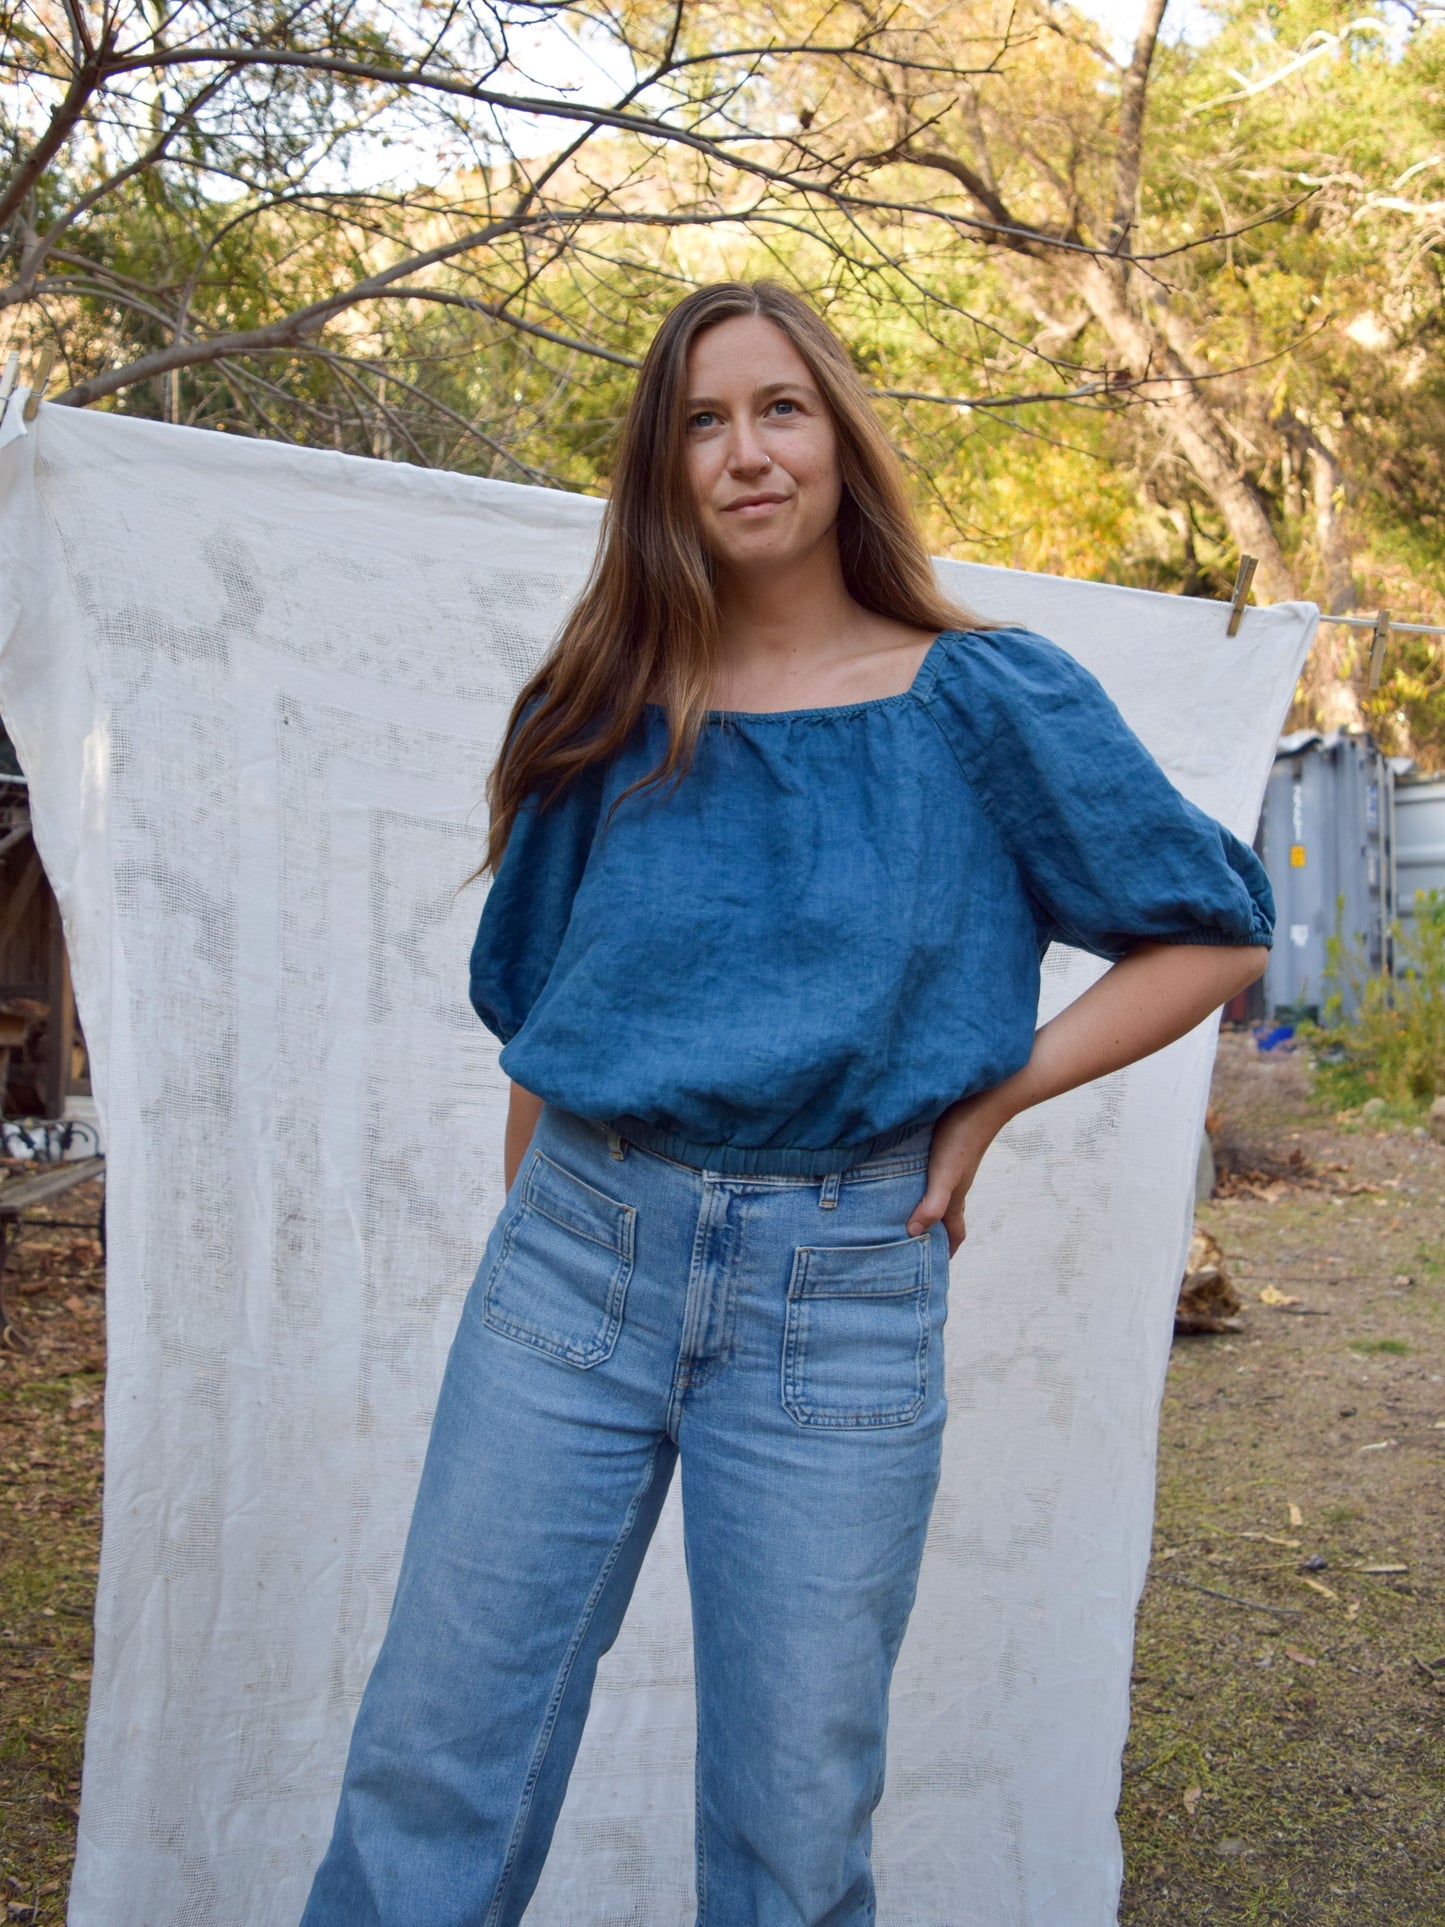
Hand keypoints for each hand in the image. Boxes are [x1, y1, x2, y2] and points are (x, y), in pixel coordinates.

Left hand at [906, 1089, 1009, 1255]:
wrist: (981, 1096)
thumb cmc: (964, 1136)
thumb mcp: (945, 1173)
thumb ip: (932, 1203)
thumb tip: (912, 1232)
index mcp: (956, 1196)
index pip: (955, 1232)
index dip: (946, 1251)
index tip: (932, 1269)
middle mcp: (952, 1184)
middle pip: (942, 1216)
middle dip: (928, 1233)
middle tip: (903, 1245)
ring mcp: (946, 1165)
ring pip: (932, 1194)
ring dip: (918, 1206)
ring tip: (890, 1214)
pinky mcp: (938, 1147)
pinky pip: (924, 1173)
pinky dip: (911, 1182)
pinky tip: (892, 1175)